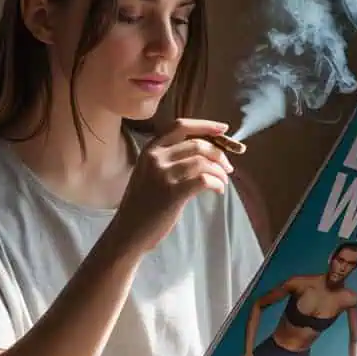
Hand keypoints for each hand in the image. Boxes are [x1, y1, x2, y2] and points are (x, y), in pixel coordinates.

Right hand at [112, 118, 232, 253]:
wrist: (129, 230)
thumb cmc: (143, 203)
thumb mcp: (150, 172)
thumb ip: (170, 158)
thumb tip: (206, 151)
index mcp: (150, 148)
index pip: (181, 126)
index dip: (205, 125)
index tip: (223, 129)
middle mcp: (156, 157)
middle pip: (197, 144)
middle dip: (219, 154)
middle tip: (227, 167)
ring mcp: (164, 174)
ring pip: (203, 162)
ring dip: (220, 171)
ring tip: (223, 181)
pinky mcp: (173, 193)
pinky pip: (204, 179)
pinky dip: (217, 183)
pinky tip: (218, 191)